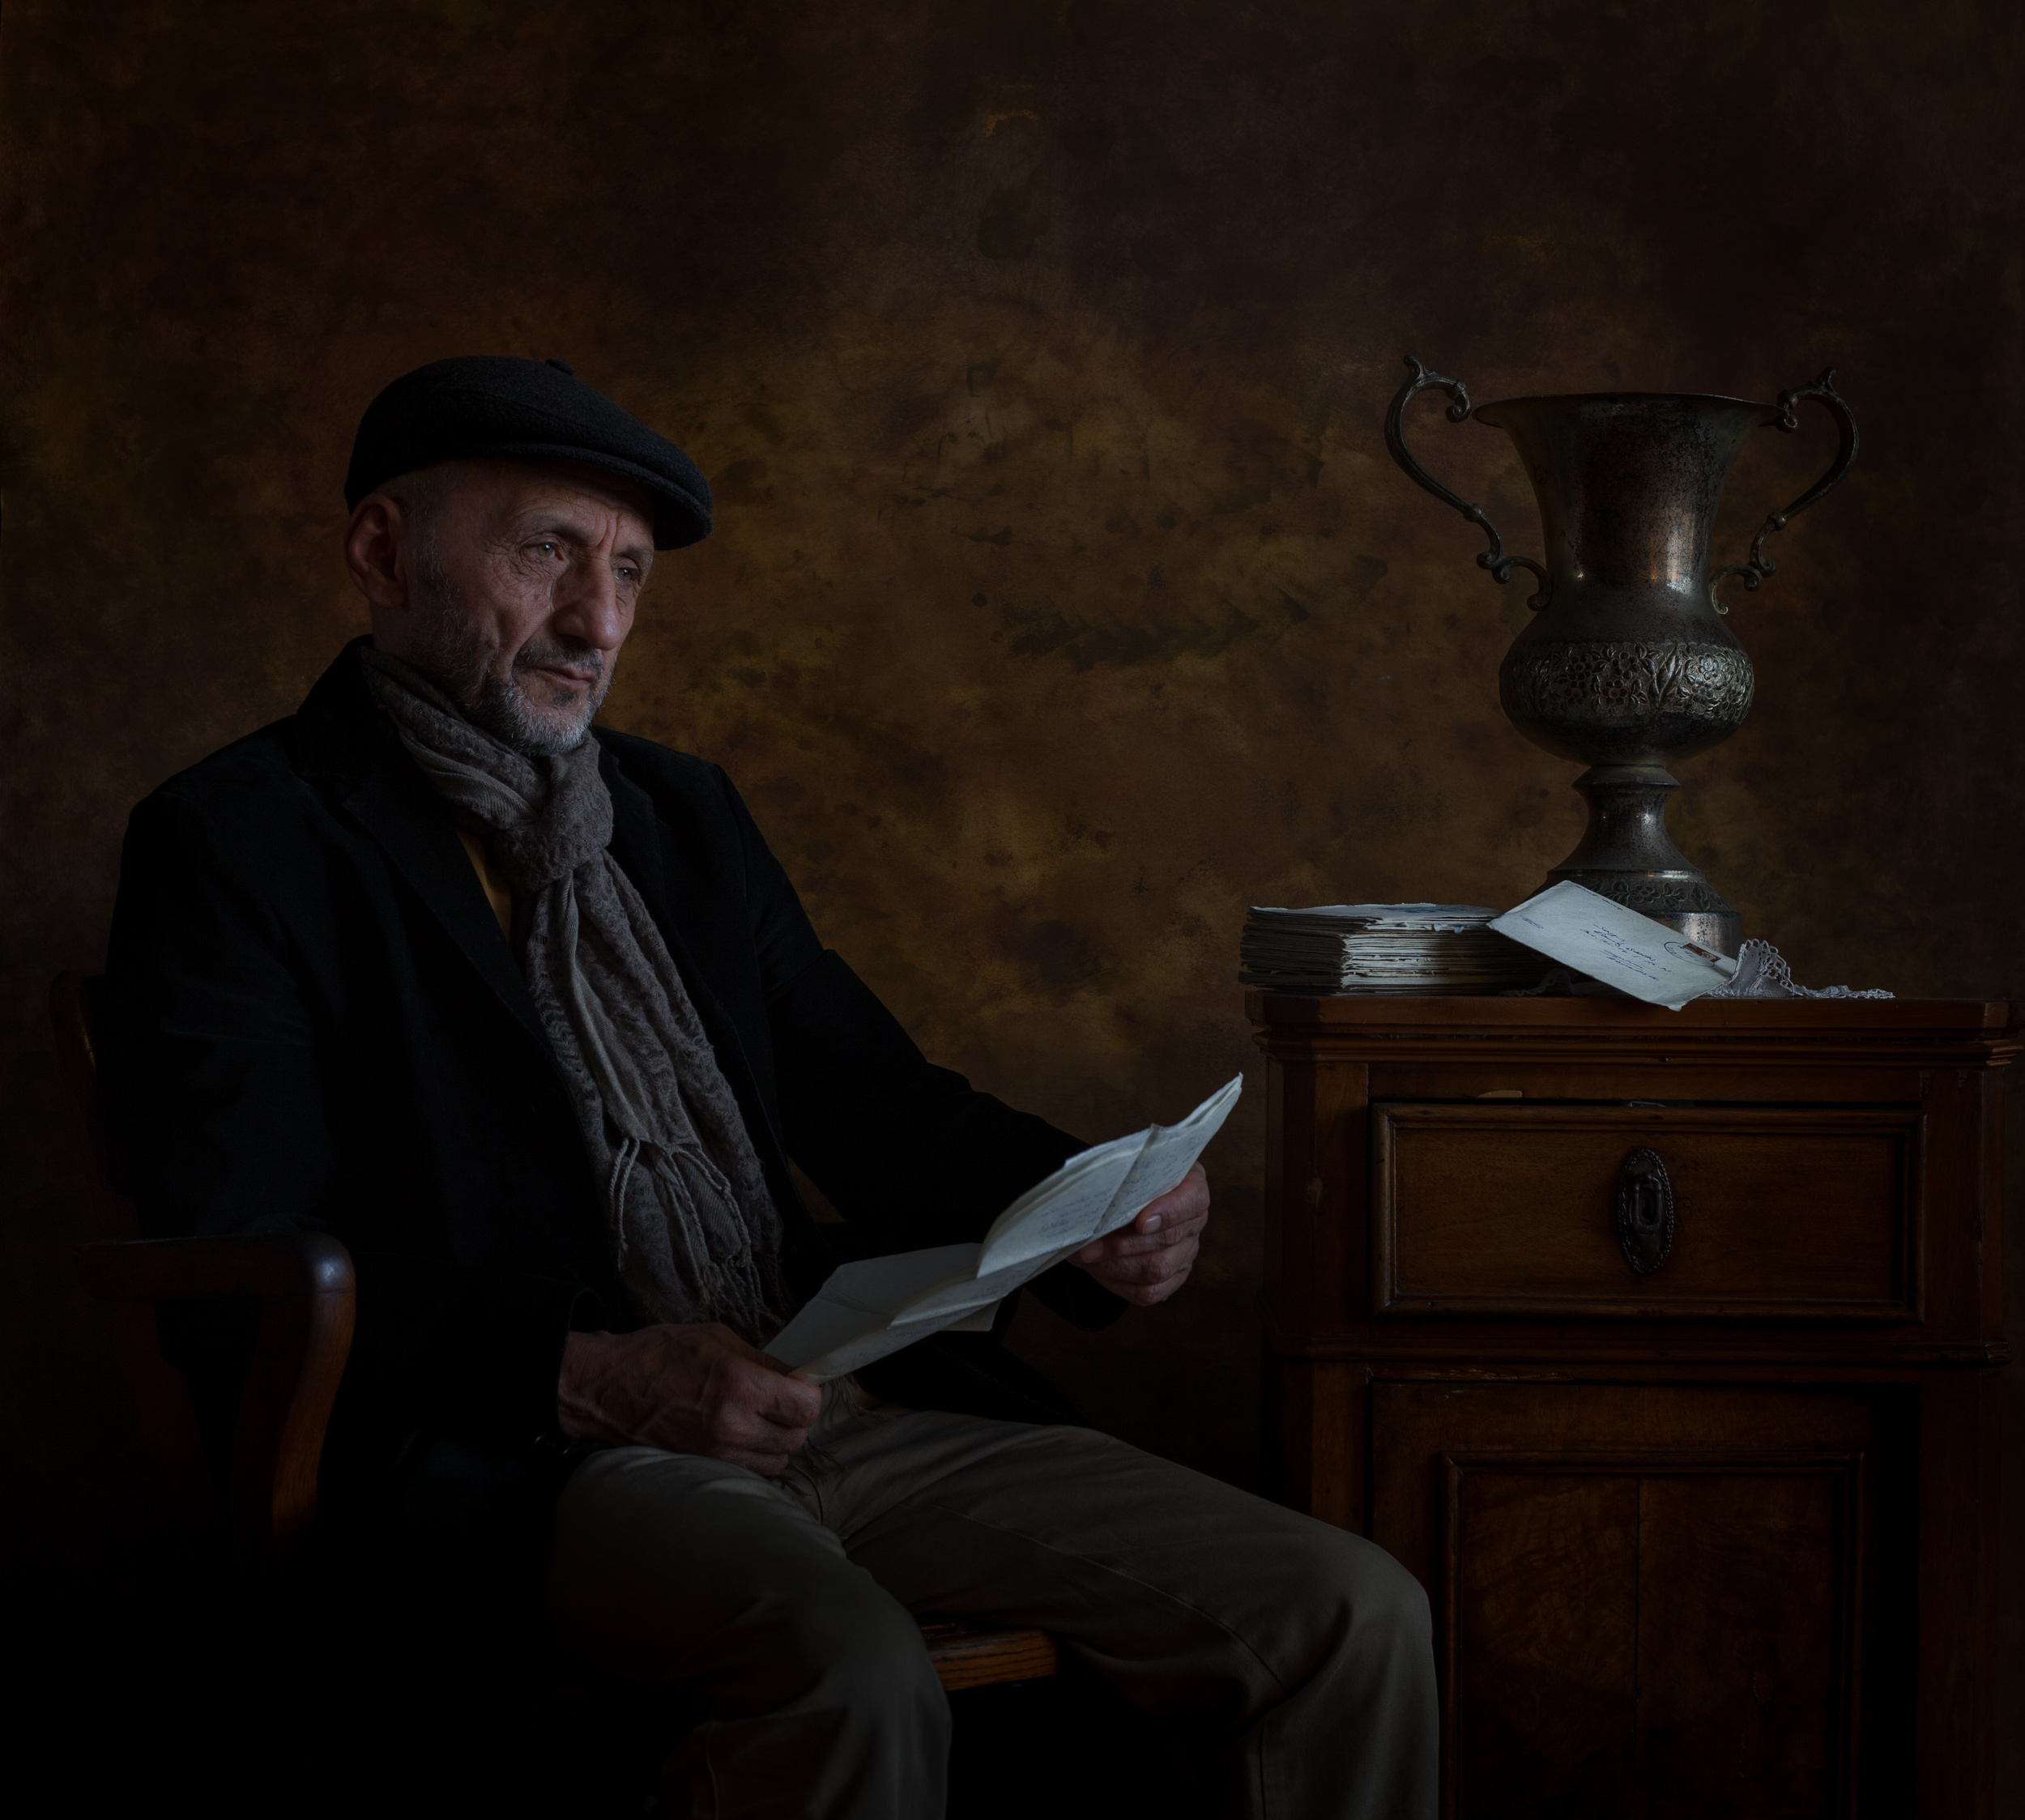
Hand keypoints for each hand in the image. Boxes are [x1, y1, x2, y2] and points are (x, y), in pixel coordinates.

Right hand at [556, 1321, 821, 1475]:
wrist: (607, 1390)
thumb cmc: (657, 1356)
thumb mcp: (716, 1338)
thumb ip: (760, 1359)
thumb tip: (793, 1374)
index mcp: (742, 1386)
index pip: (806, 1407)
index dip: (810, 1395)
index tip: (801, 1386)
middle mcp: (734, 1426)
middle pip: (796, 1438)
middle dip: (795, 1418)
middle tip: (781, 1401)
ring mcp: (719, 1453)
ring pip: (777, 1462)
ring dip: (776, 1442)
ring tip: (759, 1420)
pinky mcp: (705, 1469)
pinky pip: (750, 1472)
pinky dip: (755, 1458)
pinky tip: (741, 1437)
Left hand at [1071, 1162, 1209, 1306]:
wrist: (1130, 1195)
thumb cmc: (1132, 1176)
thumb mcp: (1133, 1165)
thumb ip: (1126, 1176)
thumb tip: (1095, 1196)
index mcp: (1192, 1186)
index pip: (1193, 1200)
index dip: (1168, 1212)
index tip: (1141, 1222)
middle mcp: (1195, 1221)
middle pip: (1167, 1241)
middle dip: (1121, 1245)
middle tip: (1087, 1246)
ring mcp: (1186, 1252)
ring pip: (1157, 1271)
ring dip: (1114, 1266)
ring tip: (1083, 1257)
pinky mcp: (1173, 1277)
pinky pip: (1149, 1292)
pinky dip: (1117, 1283)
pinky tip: (1096, 1270)